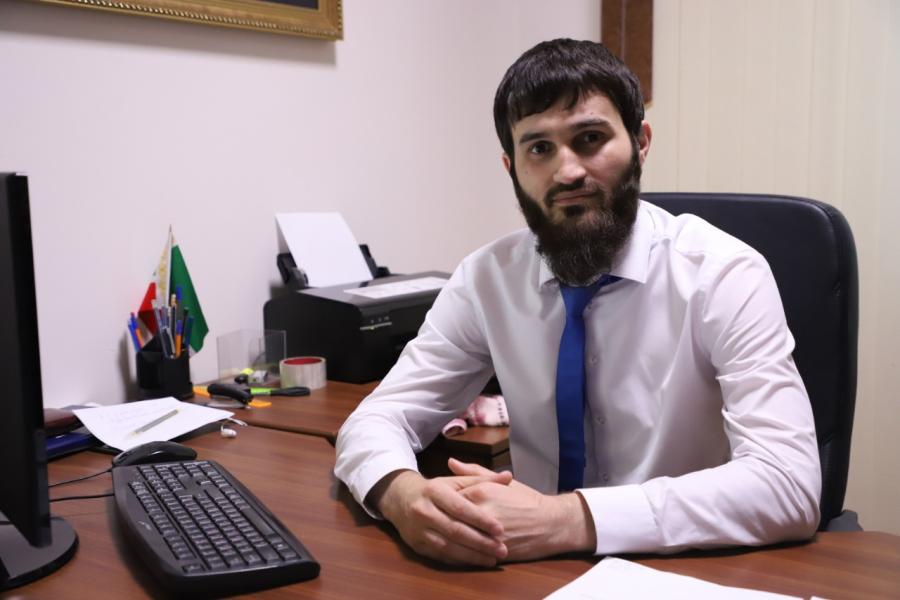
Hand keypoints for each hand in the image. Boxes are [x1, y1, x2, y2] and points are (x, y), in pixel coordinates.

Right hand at [368, 468, 513, 566]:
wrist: (400, 498)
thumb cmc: (435, 490)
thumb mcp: (454, 480)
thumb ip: (481, 479)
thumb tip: (508, 476)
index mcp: (434, 491)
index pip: (460, 507)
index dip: (480, 519)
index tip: (500, 529)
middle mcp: (423, 510)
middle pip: (455, 530)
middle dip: (480, 542)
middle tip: (502, 549)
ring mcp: (418, 530)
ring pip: (447, 547)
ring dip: (472, 555)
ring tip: (493, 559)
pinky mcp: (416, 545)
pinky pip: (440, 556)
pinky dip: (459, 561)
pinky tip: (475, 562)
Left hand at [449, 459, 595, 561]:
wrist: (551, 522)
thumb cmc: (527, 500)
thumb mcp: (501, 482)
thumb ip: (473, 472)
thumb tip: (451, 462)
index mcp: (481, 492)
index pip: (449, 498)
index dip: (443, 504)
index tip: (440, 506)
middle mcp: (481, 512)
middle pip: (450, 519)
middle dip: (442, 522)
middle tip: (437, 523)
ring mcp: (487, 534)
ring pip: (458, 538)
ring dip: (450, 540)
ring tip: (445, 538)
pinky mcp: (493, 551)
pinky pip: (469, 553)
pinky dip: (461, 553)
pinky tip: (457, 551)